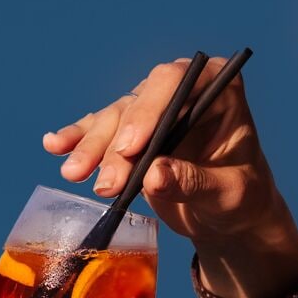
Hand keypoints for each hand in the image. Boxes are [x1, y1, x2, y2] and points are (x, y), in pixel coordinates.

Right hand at [46, 59, 297, 297]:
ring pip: (113, 118)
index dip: (150, 110)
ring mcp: (152, 109)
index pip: (178, 82)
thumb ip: (195, 183)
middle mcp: (181, 90)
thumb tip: (153, 176)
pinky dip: (76, 138)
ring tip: (75, 175)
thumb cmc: (241, 199)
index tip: (131, 149)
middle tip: (106, 183)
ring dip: (93, 148)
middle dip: (116, 142)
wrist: (225, 215)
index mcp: (218, 88)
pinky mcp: (129, 131)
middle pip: (138, 103)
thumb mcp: (229, 195)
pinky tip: (55, 144)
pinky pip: (99, 129)